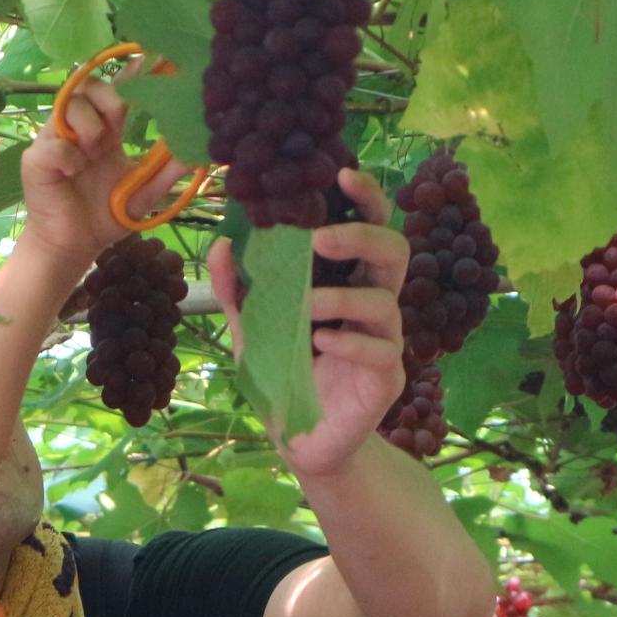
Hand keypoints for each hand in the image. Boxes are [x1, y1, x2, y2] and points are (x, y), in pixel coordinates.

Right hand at [20, 72, 190, 268]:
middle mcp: (80, 127)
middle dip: (109, 97)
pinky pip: (53, 145)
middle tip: (118, 121)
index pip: (119, 90)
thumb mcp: (143, 193)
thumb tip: (198, 154)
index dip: (134, 73)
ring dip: (89, 126)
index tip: (155, 58)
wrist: (74, 245)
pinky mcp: (36, 159)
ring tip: (94, 151)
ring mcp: (56, 140)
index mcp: (106, 129)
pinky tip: (75, 172)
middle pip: (90, 84)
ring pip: (69, 105)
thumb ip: (167, 173)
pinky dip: (69, 157)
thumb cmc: (105, 215)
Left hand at [208, 169, 409, 477]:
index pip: (367, 225)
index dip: (364, 196)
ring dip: (345, 296)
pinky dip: (349, 341)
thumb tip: (221, 244)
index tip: (340, 173)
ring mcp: (385, 340)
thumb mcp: (252, 331)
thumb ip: (239, 291)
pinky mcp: (387, 378)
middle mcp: (372, 302)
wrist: (300, 442)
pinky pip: (381, 350)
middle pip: (394, 251)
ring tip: (309, 305)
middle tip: (320, 240)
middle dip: (362, 236)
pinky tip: (321, 343)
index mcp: (346, 280)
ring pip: (386, 301)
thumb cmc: (283, 377)